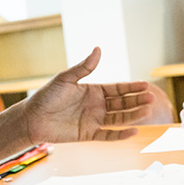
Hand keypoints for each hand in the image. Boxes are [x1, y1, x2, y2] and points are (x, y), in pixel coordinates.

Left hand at [22, 47, 152, 143]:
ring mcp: (94, 120)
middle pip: (122, 103)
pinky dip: (121, 135)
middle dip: (137, 101)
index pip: (117, 88)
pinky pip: (108, 135)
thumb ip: (84, 67)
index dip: (131, 87)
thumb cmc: (46, 96)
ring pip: (119, 118)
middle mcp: (97, 105)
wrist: (32, 118)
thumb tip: (98, 49)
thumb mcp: (66, 78)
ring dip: (133, 115)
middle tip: (152, 99)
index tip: (145, 85)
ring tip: (147, 111)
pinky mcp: (89, 134)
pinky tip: (133, 131)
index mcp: (93, 90)